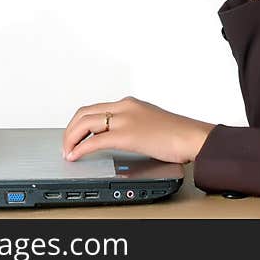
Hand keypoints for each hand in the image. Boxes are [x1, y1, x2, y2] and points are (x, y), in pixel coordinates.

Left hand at [61, 96, 216, 164]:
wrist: (192, 136)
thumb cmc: (178, 133)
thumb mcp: (150, 122)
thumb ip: (134, 124)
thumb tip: (121, 136)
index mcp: (130, 103)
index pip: (95, 108)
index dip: (79, 122)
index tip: (74, 135)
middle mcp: (125, 107)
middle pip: (84, 113)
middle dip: (70, 130)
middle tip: (66, 144)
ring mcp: (125, 119)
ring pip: (85, 123)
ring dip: (71, 138)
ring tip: (68, 151)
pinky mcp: (127, 135)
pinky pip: (95, 141)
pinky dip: (81, 149)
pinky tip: (77, 156)